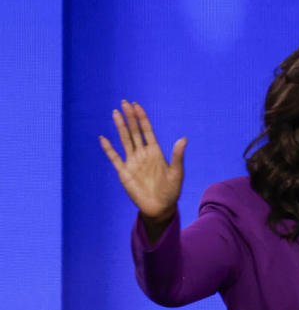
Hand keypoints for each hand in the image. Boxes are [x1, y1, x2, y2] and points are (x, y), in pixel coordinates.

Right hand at [99, 100, 185, 223]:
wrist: (161, 207)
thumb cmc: (172, 191)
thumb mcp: (177, 173)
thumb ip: (178, 156)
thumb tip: (183, 138)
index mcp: (156, 152)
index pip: (147, 131)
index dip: (142, 118)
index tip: (136, 105)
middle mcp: (143, 154)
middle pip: (134, 132)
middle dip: (130, 118)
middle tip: (124, 102)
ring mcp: (133, 162)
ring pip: (125, 140)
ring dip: (120, 127)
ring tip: (115, 113)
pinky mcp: (124, 172)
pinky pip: (114, 158)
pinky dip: (109, 149)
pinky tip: (103, 138)